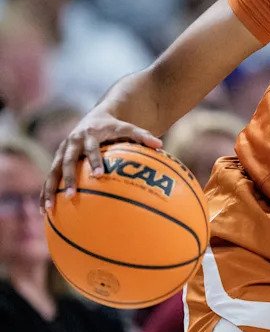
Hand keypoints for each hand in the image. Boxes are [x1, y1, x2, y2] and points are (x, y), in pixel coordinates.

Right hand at [43, 112, 161, 208]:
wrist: (94, 118)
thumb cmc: (115, 127)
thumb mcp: (129, 128)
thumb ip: (143, 136)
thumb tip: (160, 145)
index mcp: (88, 135)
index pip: (91, 148)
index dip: (94, 160)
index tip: (99, 175)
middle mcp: (71, 143)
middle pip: (67, 161)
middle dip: (68, 178)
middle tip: (72, 195)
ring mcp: (61, 152)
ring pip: (52, 171)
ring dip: (49, 190)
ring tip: (49, 209)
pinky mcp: (56, 160)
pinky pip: (49, 178)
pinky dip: (46, 193)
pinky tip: (45, 212)